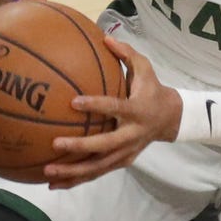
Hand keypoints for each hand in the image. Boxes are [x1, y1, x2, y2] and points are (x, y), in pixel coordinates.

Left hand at [43, 37, 180, 185]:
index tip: (74, 102)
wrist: (171, 119)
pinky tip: (53, 184)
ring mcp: (127, 152)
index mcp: (137, 110)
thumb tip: (105, 37)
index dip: (96, 105)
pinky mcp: (121, 163)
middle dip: (80, 147)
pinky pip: (97, 173)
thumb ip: (126, 54)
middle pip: (105, 145)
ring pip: (99, 166)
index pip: (115, 107)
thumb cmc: (152, 89)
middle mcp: (132, 134)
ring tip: (48, 173)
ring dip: (73, 172)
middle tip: (56, 145)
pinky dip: (76, 180)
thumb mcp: (146, 68)